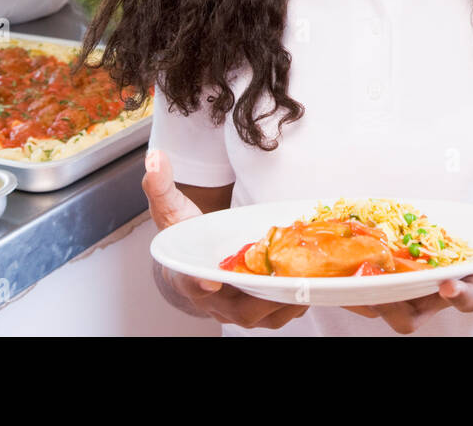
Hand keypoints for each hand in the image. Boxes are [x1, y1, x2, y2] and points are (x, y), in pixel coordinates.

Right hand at [143, 149, 307, 329]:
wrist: (197, 259)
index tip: (210, 280)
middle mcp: (214, 300)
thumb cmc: (184, 235)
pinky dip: (300, 298)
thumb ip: (160, 186)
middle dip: (266, 295)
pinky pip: (282, 311)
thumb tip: (154, 158)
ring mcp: (239, 308)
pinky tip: (317, 277)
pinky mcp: (261, 309)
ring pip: (266, 315)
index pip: (190, 283)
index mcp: (187, 276)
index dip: (199, 283)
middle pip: (240, 310)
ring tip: (312, 277)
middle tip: (289, 274)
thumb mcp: (170, 210)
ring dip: (290, 300)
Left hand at [341, 222, 472, 333]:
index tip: (449, 284)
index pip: (463, 298)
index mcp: (467, 289)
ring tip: (350, 283)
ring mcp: (410, 295)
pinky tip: (334, 274)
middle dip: (399, 304)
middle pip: (414, 313)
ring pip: (386, 305)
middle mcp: (436, 299)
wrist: (470, 264)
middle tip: (384, 291)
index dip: (457, 294)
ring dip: (368, 295)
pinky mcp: (388, 287)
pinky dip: (352, 285)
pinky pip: (367, 292)